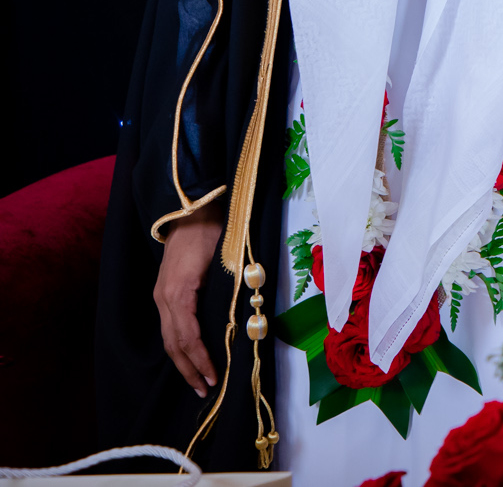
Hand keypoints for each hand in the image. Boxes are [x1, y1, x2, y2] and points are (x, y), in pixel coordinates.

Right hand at [154, 201, 223, 395]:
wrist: (191, 211)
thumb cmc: (212, 232)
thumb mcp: (223, 261)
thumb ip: (226, 291)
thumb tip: (240, 321)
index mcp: (179, 293)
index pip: (188, 337)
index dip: (201, 360)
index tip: (214, 377)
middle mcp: (165, 299)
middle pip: (174, 344)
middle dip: (190, 369)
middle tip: (205, 391)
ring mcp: (161, 297)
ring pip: (168, 339)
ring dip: (182, 363)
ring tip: (197, 382)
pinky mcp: (163, 294)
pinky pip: (168, 327)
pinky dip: (178, 347)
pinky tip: (188, 358)